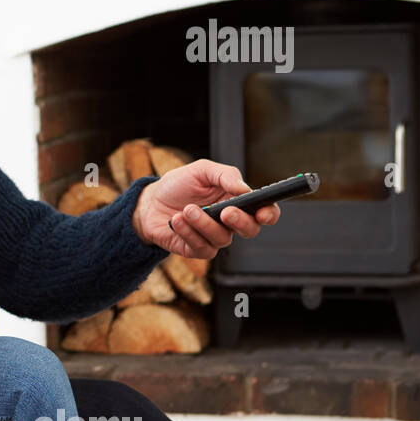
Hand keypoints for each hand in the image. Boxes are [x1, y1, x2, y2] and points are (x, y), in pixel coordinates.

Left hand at [132, 159, 281, 258]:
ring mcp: (214, 237)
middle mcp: (229, 222)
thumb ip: (226, 176)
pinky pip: (201, 248)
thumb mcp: (202, 171)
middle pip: (250, 230)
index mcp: (237, 201)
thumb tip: (245, 189)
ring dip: (204, 224)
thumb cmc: (178, 185)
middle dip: (240, 221)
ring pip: (222, 239)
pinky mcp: (196, 249)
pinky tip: (176, 220)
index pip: (264, 212)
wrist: (150, 202)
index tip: (263, 213)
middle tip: (225, 211)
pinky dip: (188, 232)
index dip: (269, 214)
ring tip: (186, 210)